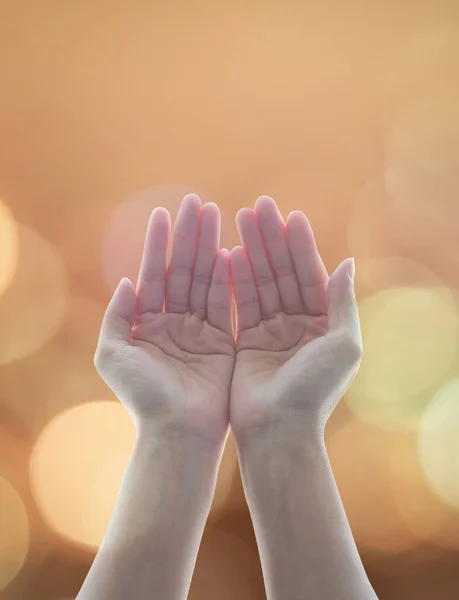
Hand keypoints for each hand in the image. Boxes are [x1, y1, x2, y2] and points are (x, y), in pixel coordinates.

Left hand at [95, 194, 234, 446]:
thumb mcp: (114, 356)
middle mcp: (172, 323)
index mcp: (146, 324)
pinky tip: (228, 252)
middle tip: (197, 203)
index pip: (153, 274)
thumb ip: (117, 317)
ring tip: (214, 215)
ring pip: (204, 280)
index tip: (164, 212)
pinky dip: (226, 278)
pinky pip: (223, 303)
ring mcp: (198, 330)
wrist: (178, 432)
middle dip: (188, 236)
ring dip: (207, 248)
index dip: (157, 244)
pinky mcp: (222, 341)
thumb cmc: (143, 399)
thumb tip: (126, 281)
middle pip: (181, 271)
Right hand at [229, 196, 361, 441]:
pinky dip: (235, 279)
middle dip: (271, 238)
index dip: (300, 244)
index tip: (289, 214)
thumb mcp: (344, 345)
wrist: (278, 429)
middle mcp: (298, 323)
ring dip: (251, 250)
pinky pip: (241, 303)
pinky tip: (228, 253)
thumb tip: (348, 263)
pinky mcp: (246, 341)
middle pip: (282, 271)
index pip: (310, 273)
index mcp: (323, 323)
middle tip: (257, 206)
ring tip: (239, 219)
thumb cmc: (315, 391)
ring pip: (260, 281)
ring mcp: (271, 331)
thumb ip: (344, 302)